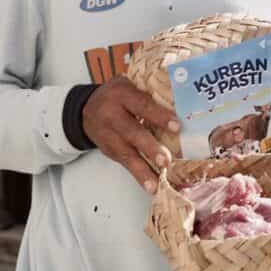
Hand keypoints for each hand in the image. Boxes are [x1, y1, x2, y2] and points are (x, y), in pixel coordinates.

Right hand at [81, 75, 179, 192]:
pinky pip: (124, 163)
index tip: (177, 126)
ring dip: (143, 169)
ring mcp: (107, 134)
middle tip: (166, 159)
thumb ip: (150, 92)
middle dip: (150, 147)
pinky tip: (150, 185)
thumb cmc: (117, 96)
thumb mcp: (130, 85)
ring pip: (125, 153)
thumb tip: (185, 101)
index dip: (159, 116)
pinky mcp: (108, 150)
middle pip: (131, 132)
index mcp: (121, 94)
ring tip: (157, 182)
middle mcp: (111, 114)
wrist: (85, 109)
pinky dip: (138, 175)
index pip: (142, 105)